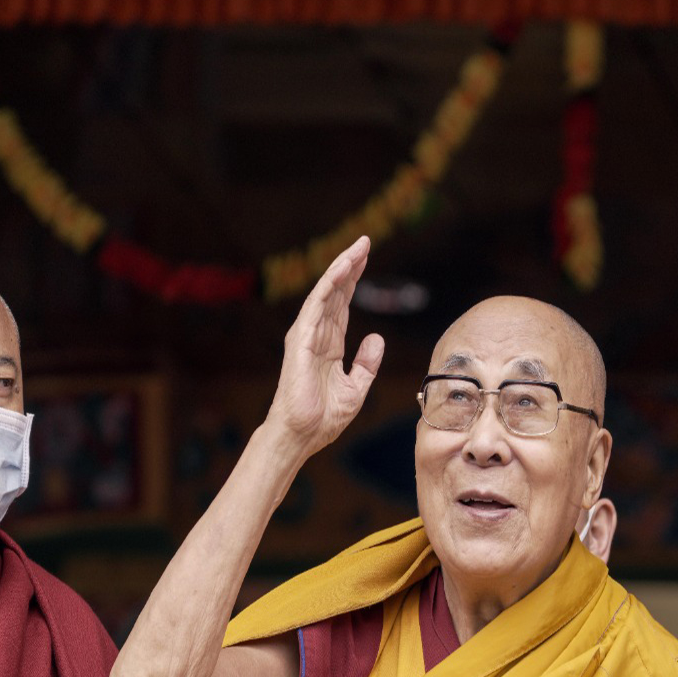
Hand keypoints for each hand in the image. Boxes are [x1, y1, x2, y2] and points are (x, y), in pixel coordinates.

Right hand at [265, 235, 384, 459]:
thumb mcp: (356, 388)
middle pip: (335, 292)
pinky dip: (329, 285)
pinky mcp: (301, 340)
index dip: (354, 281)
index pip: (342, 305)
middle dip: (350, 266)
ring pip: (326, 293)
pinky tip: (342, 269)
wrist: (302, 435)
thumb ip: (366, 363)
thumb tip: (376, 337)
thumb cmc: (323, 418)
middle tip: (365, 242)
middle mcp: (316, 335)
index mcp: (329, 345)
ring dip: (341, 268)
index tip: (366, 259)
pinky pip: (316, 305)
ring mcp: (307, 335)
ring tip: (358, 247)